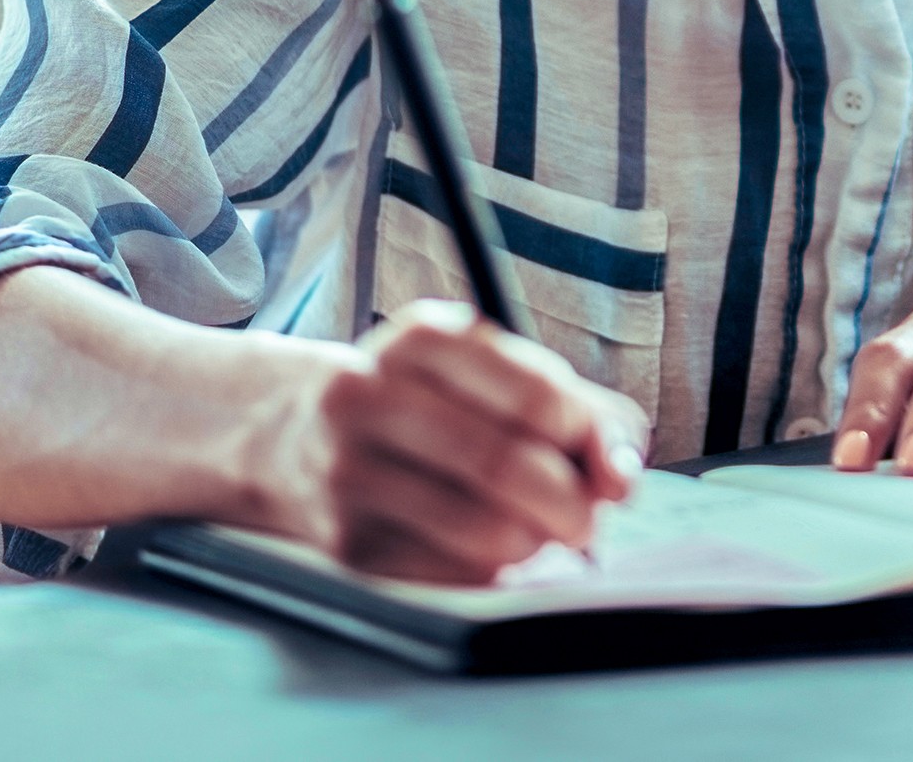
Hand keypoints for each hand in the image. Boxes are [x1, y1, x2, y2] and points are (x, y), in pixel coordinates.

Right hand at [272, 300, 647, 583]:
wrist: (290, 436)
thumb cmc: (425, 403)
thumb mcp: (491, 375)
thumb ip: (577, 411)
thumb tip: (622, 475)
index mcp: (421, 339)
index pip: (538, 396)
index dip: (590, 439)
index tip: (606, 462)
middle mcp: (371, 396)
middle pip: (506, 466)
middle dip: (571, 504)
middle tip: (588, 519)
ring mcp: (347, 473)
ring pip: (483, 529)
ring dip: (533, 542)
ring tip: (536, 532)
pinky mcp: (344, 544)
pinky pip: (450, 574)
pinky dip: (489, 570)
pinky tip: (484, 548)